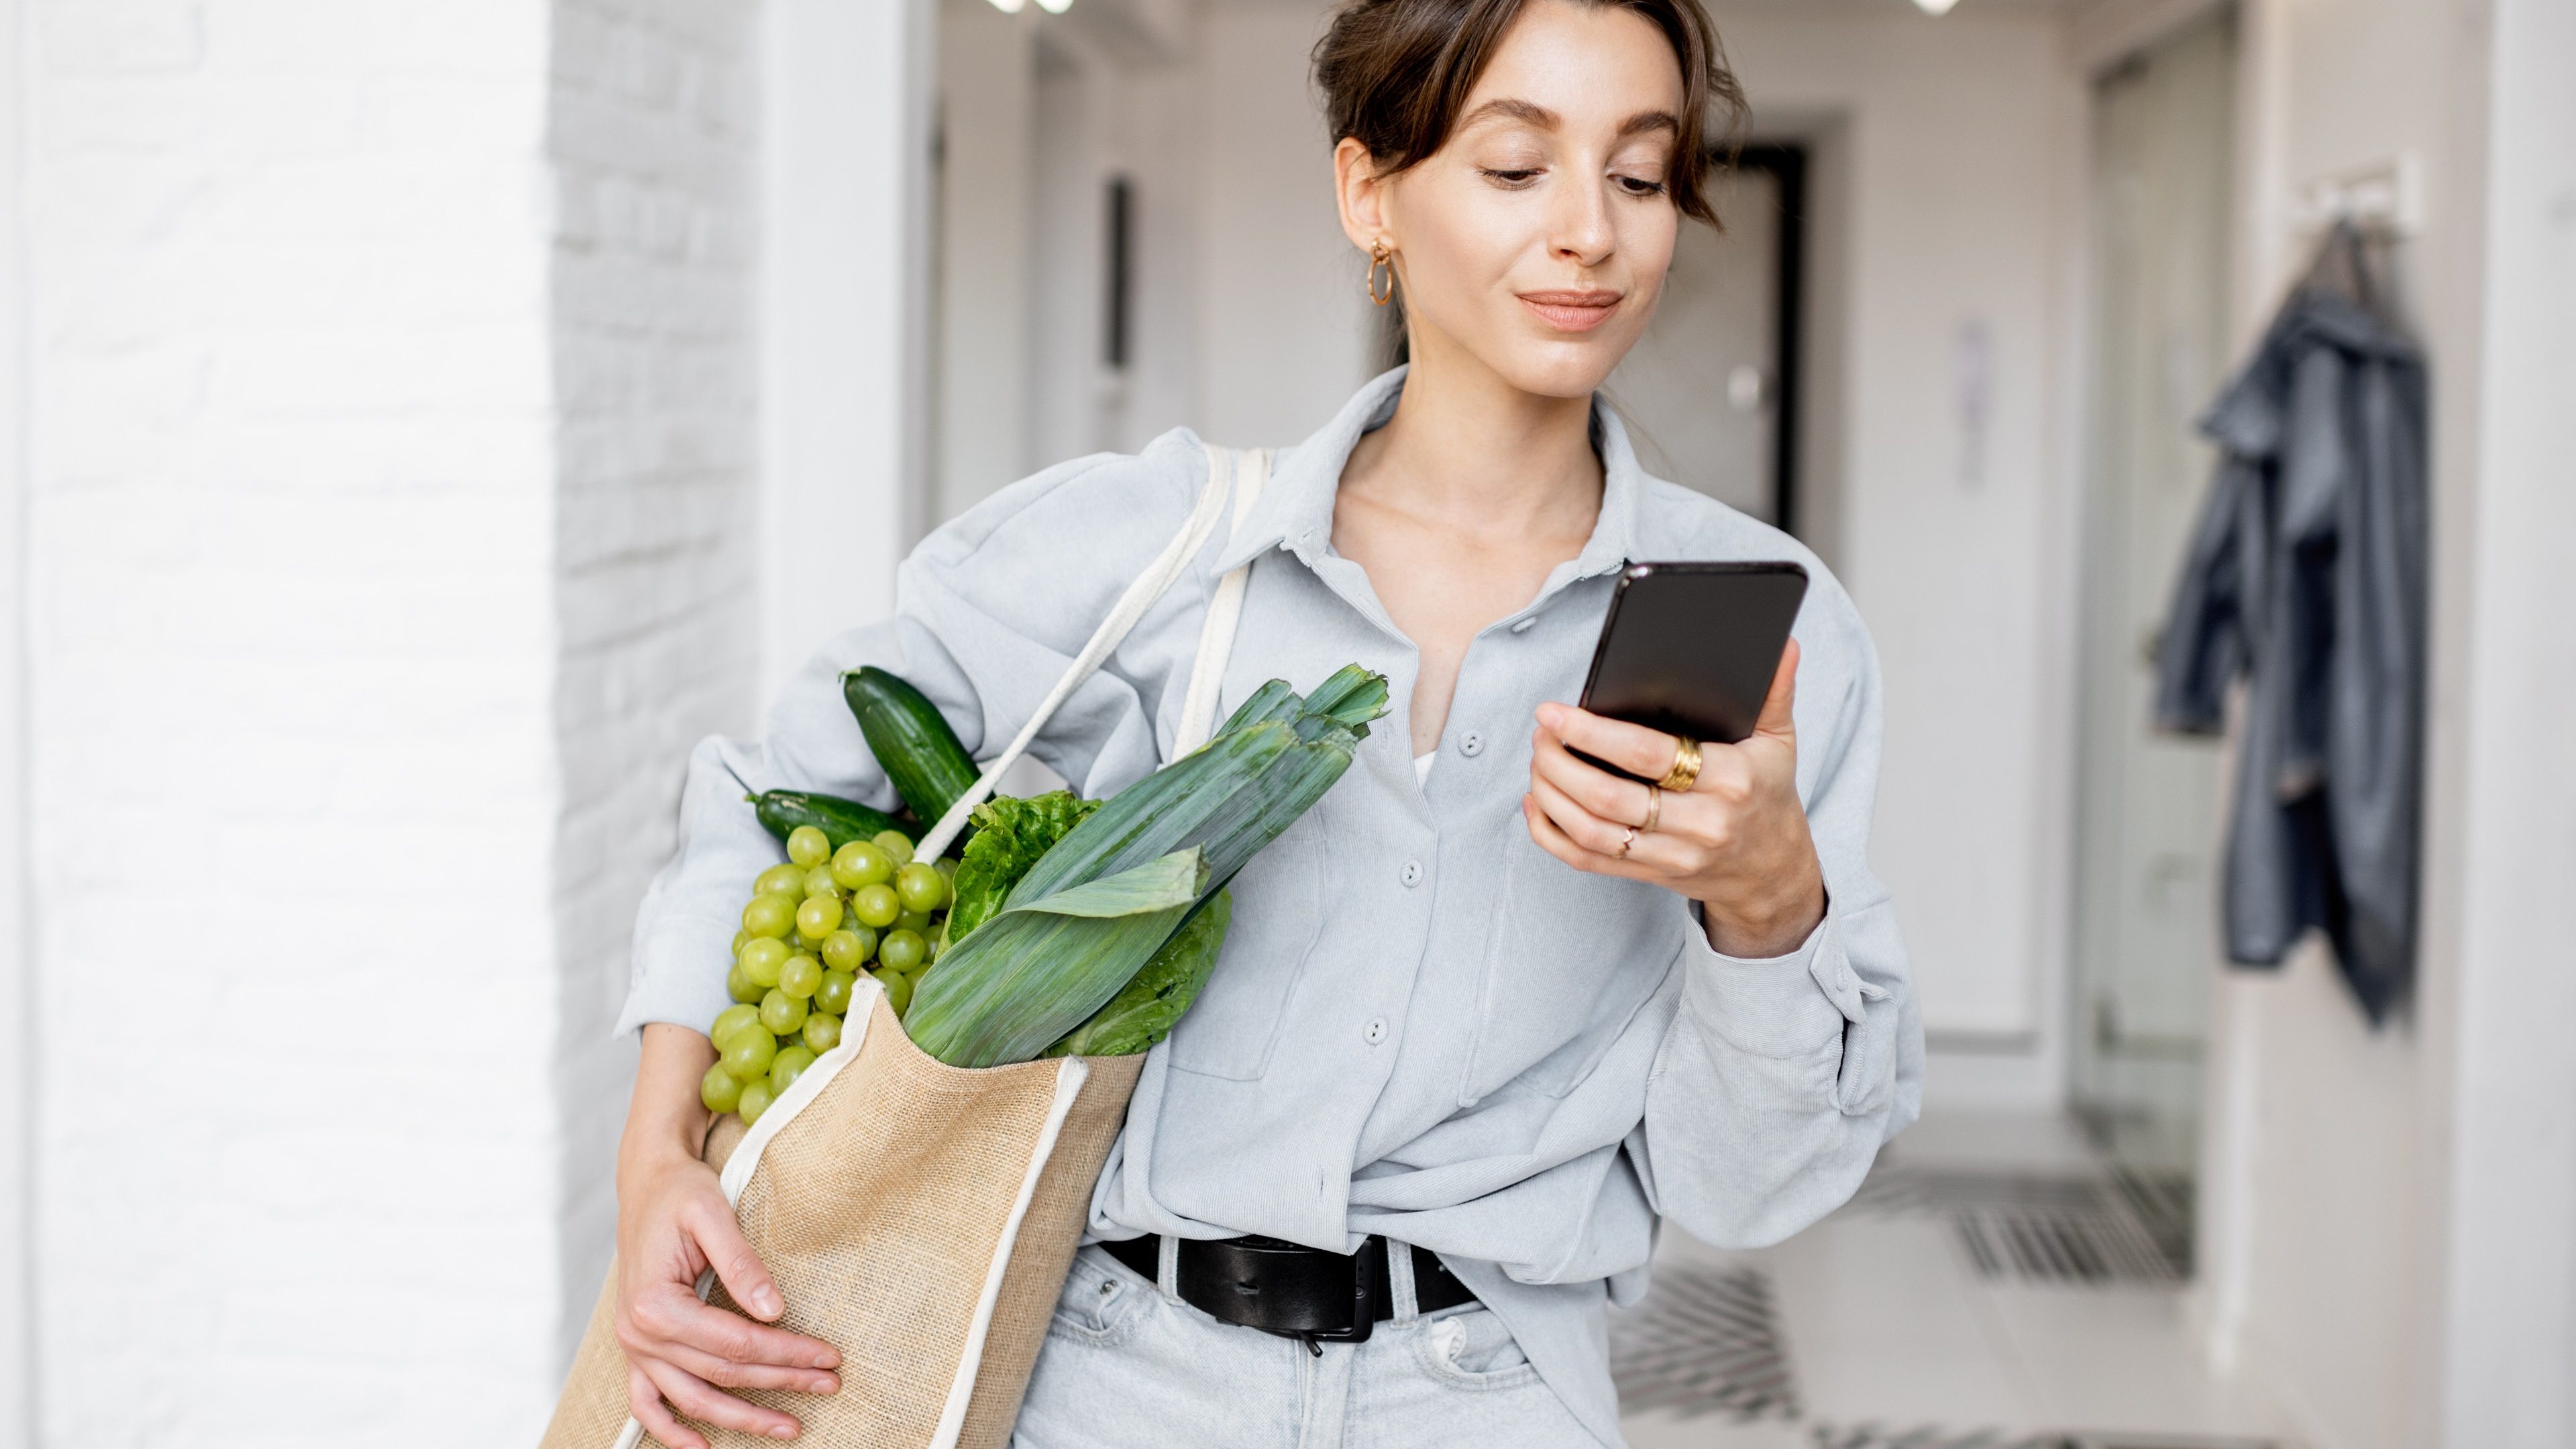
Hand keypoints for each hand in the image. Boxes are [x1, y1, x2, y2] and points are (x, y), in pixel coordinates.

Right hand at [615, 1027, 839, 1445]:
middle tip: (829, 1384)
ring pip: (692, 1399)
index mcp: (654, 1303)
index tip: (829, 1356)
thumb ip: (742, 1263)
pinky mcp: (637, 1349)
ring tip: (790, 1427)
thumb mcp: (712, 1214)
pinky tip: (705, 1447)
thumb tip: (775, 1311)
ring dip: (741, 1419)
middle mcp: (638, 1333)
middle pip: (722, 1374)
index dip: (786, 1354)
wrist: (647, 1183)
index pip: (735, 1344)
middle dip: (780, 1382)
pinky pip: (647, 1404)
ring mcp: (634, 1347)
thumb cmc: (680, 1194)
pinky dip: (672, 1431)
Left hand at [1523, 641, 1825, 957]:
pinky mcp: (1650, 876)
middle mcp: (1700, 823)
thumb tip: (1782, 643)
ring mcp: (1672, 855)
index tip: (1554, 711)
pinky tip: (1537, 804)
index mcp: (1729, 780)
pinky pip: (1588, 861)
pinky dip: (1551, 834)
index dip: (1592, 733)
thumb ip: (1776, 691)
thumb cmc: (1766, 793)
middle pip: (1609, 796)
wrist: (1773, 871)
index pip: (1648, 755)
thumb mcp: (1779, 741)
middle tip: (1541, 733)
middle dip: (1561, 761)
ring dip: (1551, 794)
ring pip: (1592, 831)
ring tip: (1538, 760)